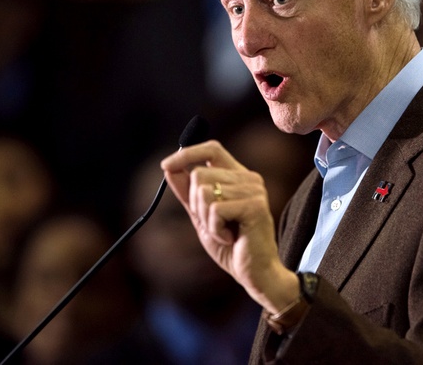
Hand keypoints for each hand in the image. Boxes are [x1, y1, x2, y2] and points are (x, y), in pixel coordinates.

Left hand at [160, 140, 299, 311]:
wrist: (256, 273)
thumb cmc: (231, 245)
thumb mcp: (202, 216)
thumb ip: (188, 192)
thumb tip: (169, 167)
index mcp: (238, 176)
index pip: (211, 149)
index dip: (187, 153)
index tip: (166, 165)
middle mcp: (249, 178)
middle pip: (200, 173)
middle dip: (195, 204)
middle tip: (213, 223)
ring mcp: (254, 190)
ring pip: (204, 192)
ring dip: (206, 219)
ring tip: (224, 232)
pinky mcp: (255, 206)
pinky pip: (216, 210)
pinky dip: (215, 229)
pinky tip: (230, 238)